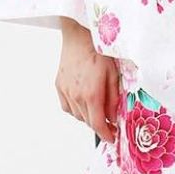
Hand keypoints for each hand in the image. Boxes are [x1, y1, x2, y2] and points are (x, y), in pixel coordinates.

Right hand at [56, 18, 119, 144]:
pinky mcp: (59, 85)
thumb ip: (114, 98)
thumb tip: (114, 117)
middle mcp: (76, 95)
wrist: (80, 35)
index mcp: (92, 94)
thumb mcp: (115, 74)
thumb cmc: (101, 51)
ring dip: (88, 116)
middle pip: (87, 121)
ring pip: (77, 115)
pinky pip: (67, 106)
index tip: (112, 138)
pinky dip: (76, 109)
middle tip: (110, 123)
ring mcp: (65, 91)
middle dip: (100, 125)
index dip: (106, 135)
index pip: (97, 124)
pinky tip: (84, 102)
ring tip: (98, 109)